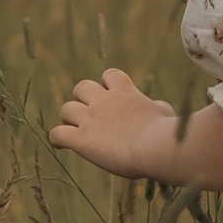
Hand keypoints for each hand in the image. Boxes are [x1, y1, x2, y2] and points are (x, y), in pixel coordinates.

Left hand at [48, 66, 190, 181]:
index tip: (110, 97)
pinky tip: (62, 146)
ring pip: (67, 108)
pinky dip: (57, 139)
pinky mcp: (81, 139)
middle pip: (82, 87)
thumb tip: (155, 106)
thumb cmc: (165, 132)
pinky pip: (57, 134)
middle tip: (90, 115)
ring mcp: (90, 119)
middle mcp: (104, 101)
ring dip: (69, 118)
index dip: (107, 84)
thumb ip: (155, 106)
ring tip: (74, 130)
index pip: (110, 75)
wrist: (153, 147)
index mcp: (125, 92)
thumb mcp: (164, 112)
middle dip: (83, 99)